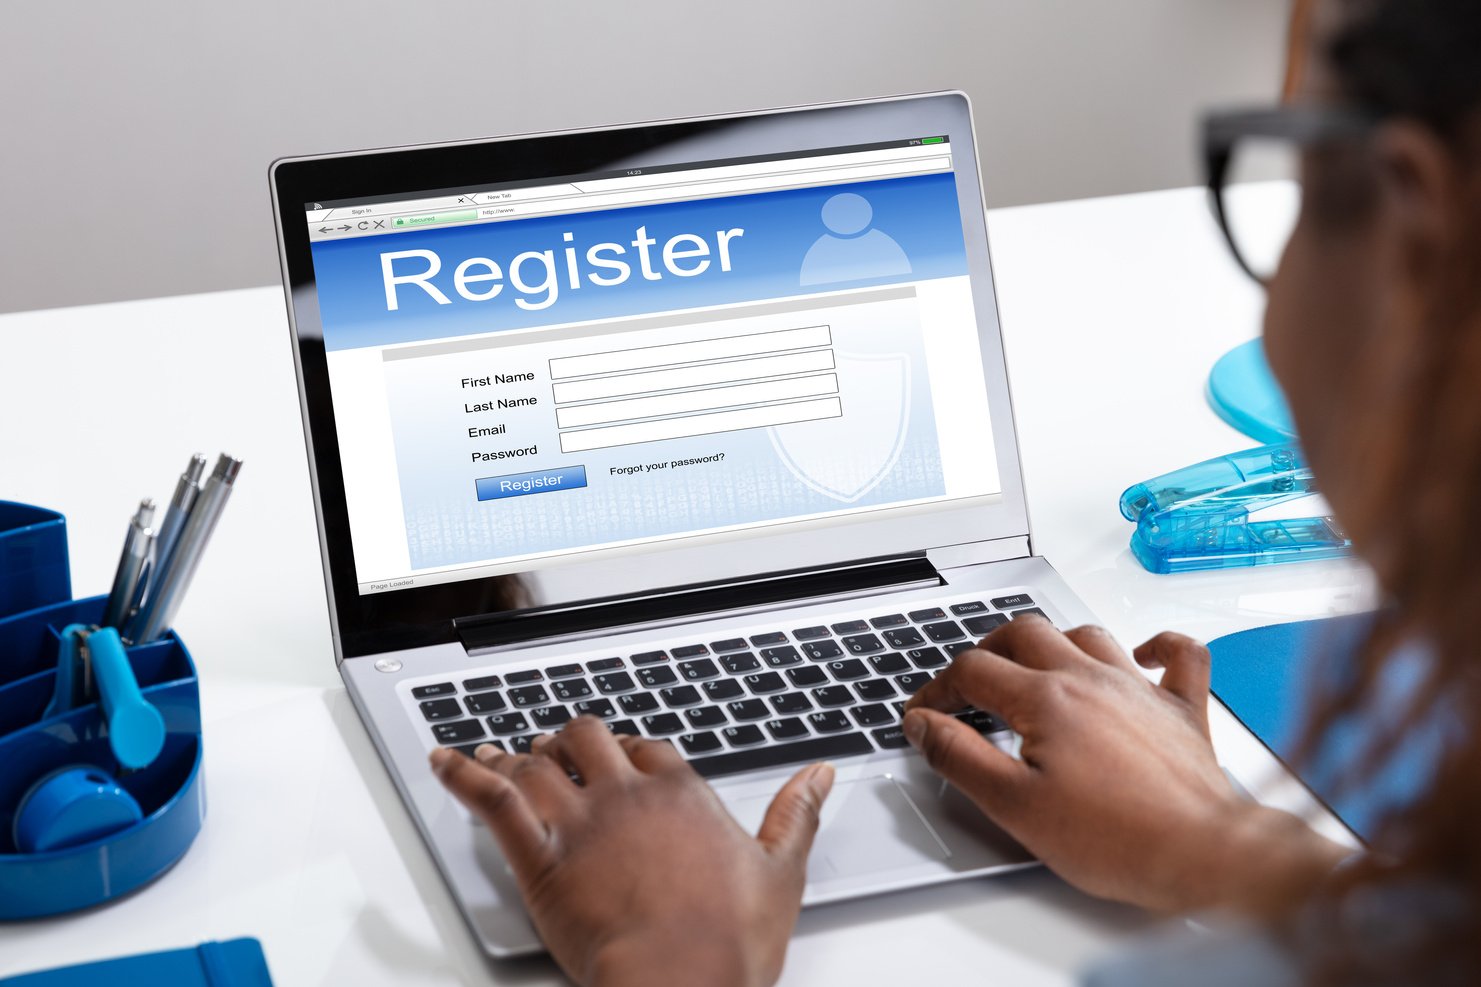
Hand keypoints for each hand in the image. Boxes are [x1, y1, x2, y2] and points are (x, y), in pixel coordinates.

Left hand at [429, 717, 834, 986]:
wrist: (679, 983)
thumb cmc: (727, 941)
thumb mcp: (781, 872)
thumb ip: (797, 814)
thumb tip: (819, 776)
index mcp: (681, 793)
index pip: (644, 747)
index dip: (625, 747)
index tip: (617, 753)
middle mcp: (626, 794)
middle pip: (586, 739)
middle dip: (569, 739)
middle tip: (557, 749)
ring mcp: (580, 821)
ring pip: (538, 761)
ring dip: (517, 753)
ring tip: (500, 752)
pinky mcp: (539, 857)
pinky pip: (491, 798)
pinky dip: (463, 773)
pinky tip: (444, 760)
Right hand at [903, 617, 1348, 912]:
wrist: (1204, 855)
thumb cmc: (1118, 839)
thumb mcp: (1014, 806)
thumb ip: (960, 757)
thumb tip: (925, 725)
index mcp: (1047, 699)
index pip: (973, 671)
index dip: (937, 689)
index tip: (925, 713)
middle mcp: (1092, 680)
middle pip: (1024, 634)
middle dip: (986, 650)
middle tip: (968, 681)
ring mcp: (1141, 690)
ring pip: (1087, 634)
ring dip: (1054, 641)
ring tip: (1034, 664)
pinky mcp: (1182, 710)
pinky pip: (1179, 655)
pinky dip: (1158, 646)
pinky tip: (1141, 655)